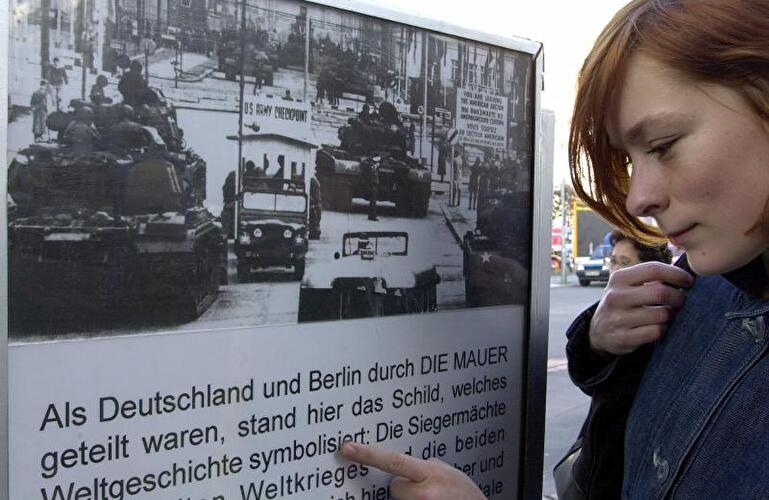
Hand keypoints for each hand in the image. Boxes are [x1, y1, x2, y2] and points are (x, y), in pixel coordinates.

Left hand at [340, 442, 485, 499]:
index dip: (368, 454)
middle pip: (395, 487)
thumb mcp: (447, 471)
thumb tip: (406, 466)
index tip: (347, 448)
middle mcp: (425, 493)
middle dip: (406, 487)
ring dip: (412, 499)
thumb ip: (426, 466)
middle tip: (426, 491)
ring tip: (434, 499)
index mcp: (431, 473)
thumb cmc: (466, 495)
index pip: (392, 460)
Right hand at [590, 261, 692, 355]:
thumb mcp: (626, 285)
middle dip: (678, 297)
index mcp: (618, 278)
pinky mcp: (623, 338)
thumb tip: (683, 272)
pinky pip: (656, 332)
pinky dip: (664, 330)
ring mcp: (618, 318)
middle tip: (682, 300)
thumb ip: (649, 277)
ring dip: (672, 315)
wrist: (598, 331)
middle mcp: (616, 296)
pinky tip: (660, 327)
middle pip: (660, 292)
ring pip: (662, 314)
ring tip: (669, 314)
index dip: (676, 274)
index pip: (653, 269)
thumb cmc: (622, 303)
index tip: (689, 281)